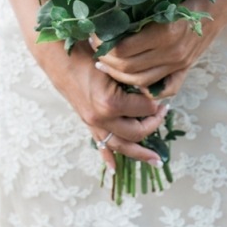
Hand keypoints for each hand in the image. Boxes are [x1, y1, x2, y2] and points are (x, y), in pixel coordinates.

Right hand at [35, 40, 168, 170]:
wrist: (63, 60)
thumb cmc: (90, 57)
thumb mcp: (116, 67)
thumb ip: (133, 82)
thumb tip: (153, 93)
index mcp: (110, 102)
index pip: (144, 109)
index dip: (156, 103)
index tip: (162, 96)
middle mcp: (102, 118)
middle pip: (136, 132)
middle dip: (154, 124)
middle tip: (163, 112)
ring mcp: (94, 124)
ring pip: (121, 145)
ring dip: (140, 154)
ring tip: (156, 161)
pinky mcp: (88, 124)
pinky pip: (101, 145)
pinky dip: (109, 158)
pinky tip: (115, 170)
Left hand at [90, 0, 226, 98]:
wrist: (219, 5)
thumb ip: (140, 12)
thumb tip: (109, 16)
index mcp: (165, 31)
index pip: (124, 49)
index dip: (104, 46)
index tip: (93, 37)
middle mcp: (173, 52)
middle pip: (129, 68)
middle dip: (107, 63)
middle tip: (96, 53)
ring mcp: (179, 63)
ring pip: (141, 81)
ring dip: (119, 76)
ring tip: (106, 66)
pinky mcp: (184, 68)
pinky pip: (163, 88)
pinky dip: (145, 89)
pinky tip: (131, 80)